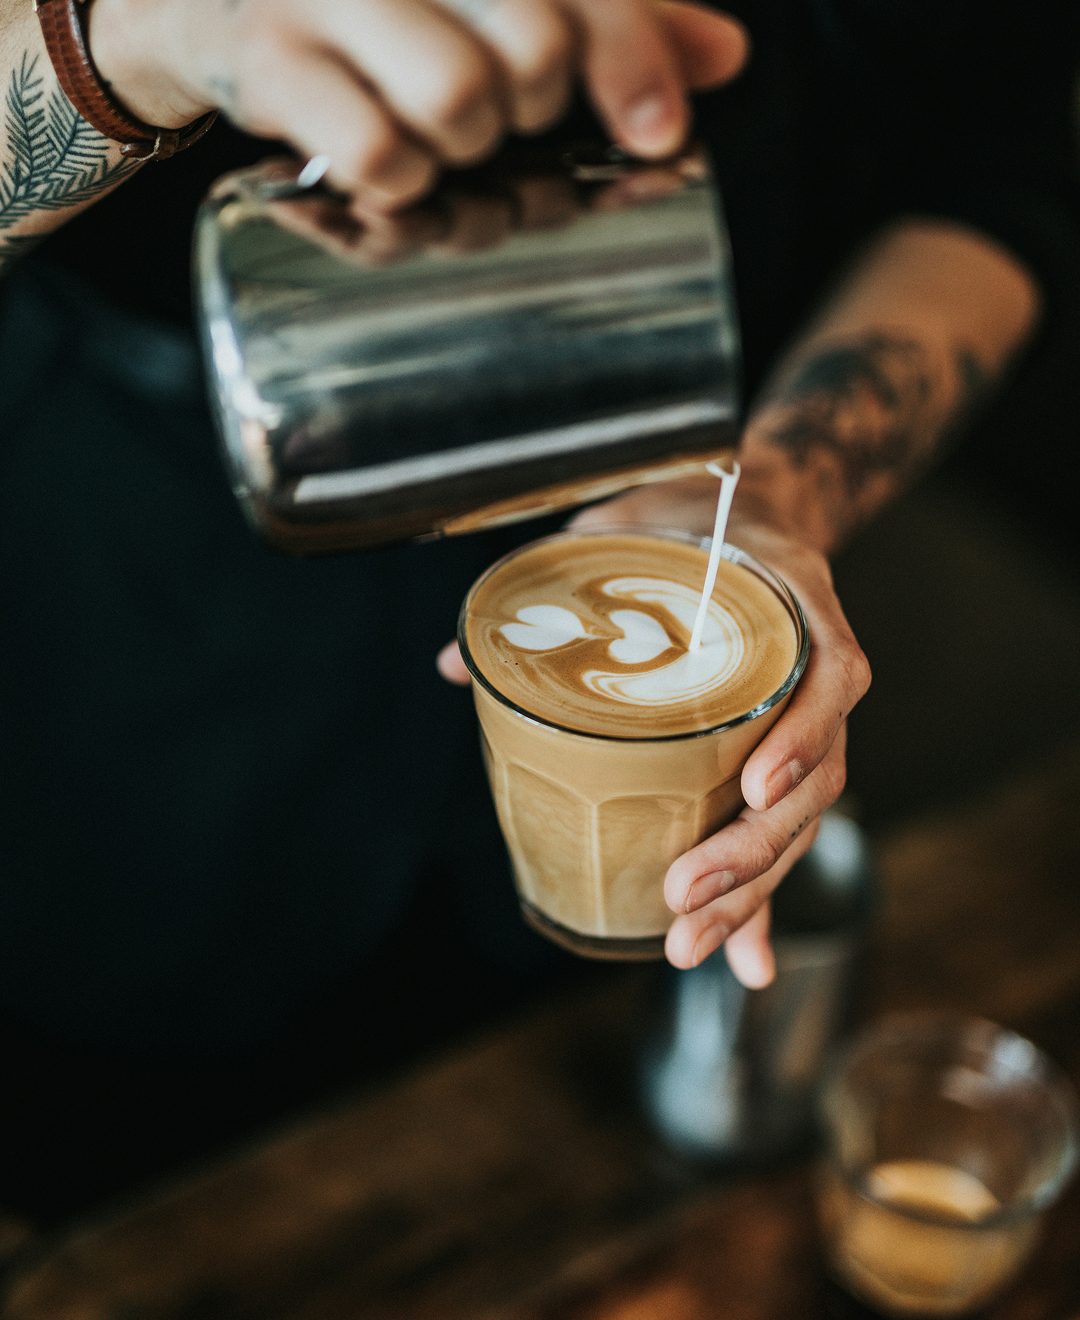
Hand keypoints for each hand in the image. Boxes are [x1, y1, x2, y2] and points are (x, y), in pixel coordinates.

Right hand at [88, 0, 748, 212]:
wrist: (216, 8)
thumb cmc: (382, 19)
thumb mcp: (498, 11)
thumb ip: (609, 26)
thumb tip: (724, 56)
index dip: (633, 63)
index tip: (662, 138)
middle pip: (533, 56)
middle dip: (531, 123)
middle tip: (495, 129)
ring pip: (459, 103)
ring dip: (463, 159)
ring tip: (435, 150)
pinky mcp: (272, 61)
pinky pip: (376, 155)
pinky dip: (398, 190)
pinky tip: (388, 176)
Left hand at [561, 476, 869, 985]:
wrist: (751, 514)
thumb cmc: (691, 523)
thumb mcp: (630, 533)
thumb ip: (559, 588)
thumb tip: (453, 665)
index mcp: (795, 604)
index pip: (826, 675)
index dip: (800, 735)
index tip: (753, 787)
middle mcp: (816, 670)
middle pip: (814, 777)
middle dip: (752, 850)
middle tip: (682, 896)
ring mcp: (806, 719)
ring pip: (799, 819)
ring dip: (750, 890)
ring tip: (688, 943)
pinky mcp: (781, 756)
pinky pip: (779, 831)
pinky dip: (760, 899)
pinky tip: (741, 961)